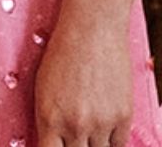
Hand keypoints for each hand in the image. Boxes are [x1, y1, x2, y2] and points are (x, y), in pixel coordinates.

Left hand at [35, 13, 132, 146]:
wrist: (91, 32)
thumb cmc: (61, 56)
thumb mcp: (43, 88)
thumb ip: (48, 119)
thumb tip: (51, 141)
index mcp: (48, 118)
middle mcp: (74, 125)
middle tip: (74, 138)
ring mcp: (101, 123)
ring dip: (93, 146)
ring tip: (88, 134)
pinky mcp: (123, 117)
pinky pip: (119, 146)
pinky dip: (112, 143)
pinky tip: (105, 135)